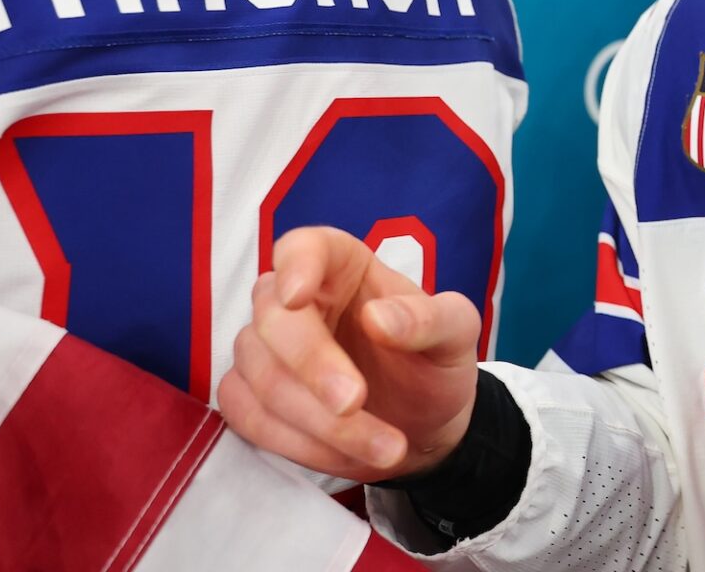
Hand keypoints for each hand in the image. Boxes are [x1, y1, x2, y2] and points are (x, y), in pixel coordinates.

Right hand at [219, 226, 482, 482]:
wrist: (425, 424)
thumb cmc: (434, 364)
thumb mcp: (456, 335)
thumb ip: (430, 320)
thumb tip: (378, 317)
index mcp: (343, 268)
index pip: (303, 247)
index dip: (294, 266)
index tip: (298, 297)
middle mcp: (294, 302)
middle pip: (272, 320)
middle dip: (313, 367)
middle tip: (355, 404)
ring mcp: (265, 350)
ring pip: (260, 377)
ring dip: (318, 422)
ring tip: (387, 448)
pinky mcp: (250, 397)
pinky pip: (247, 417)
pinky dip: (297, 443)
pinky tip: (347, 455)